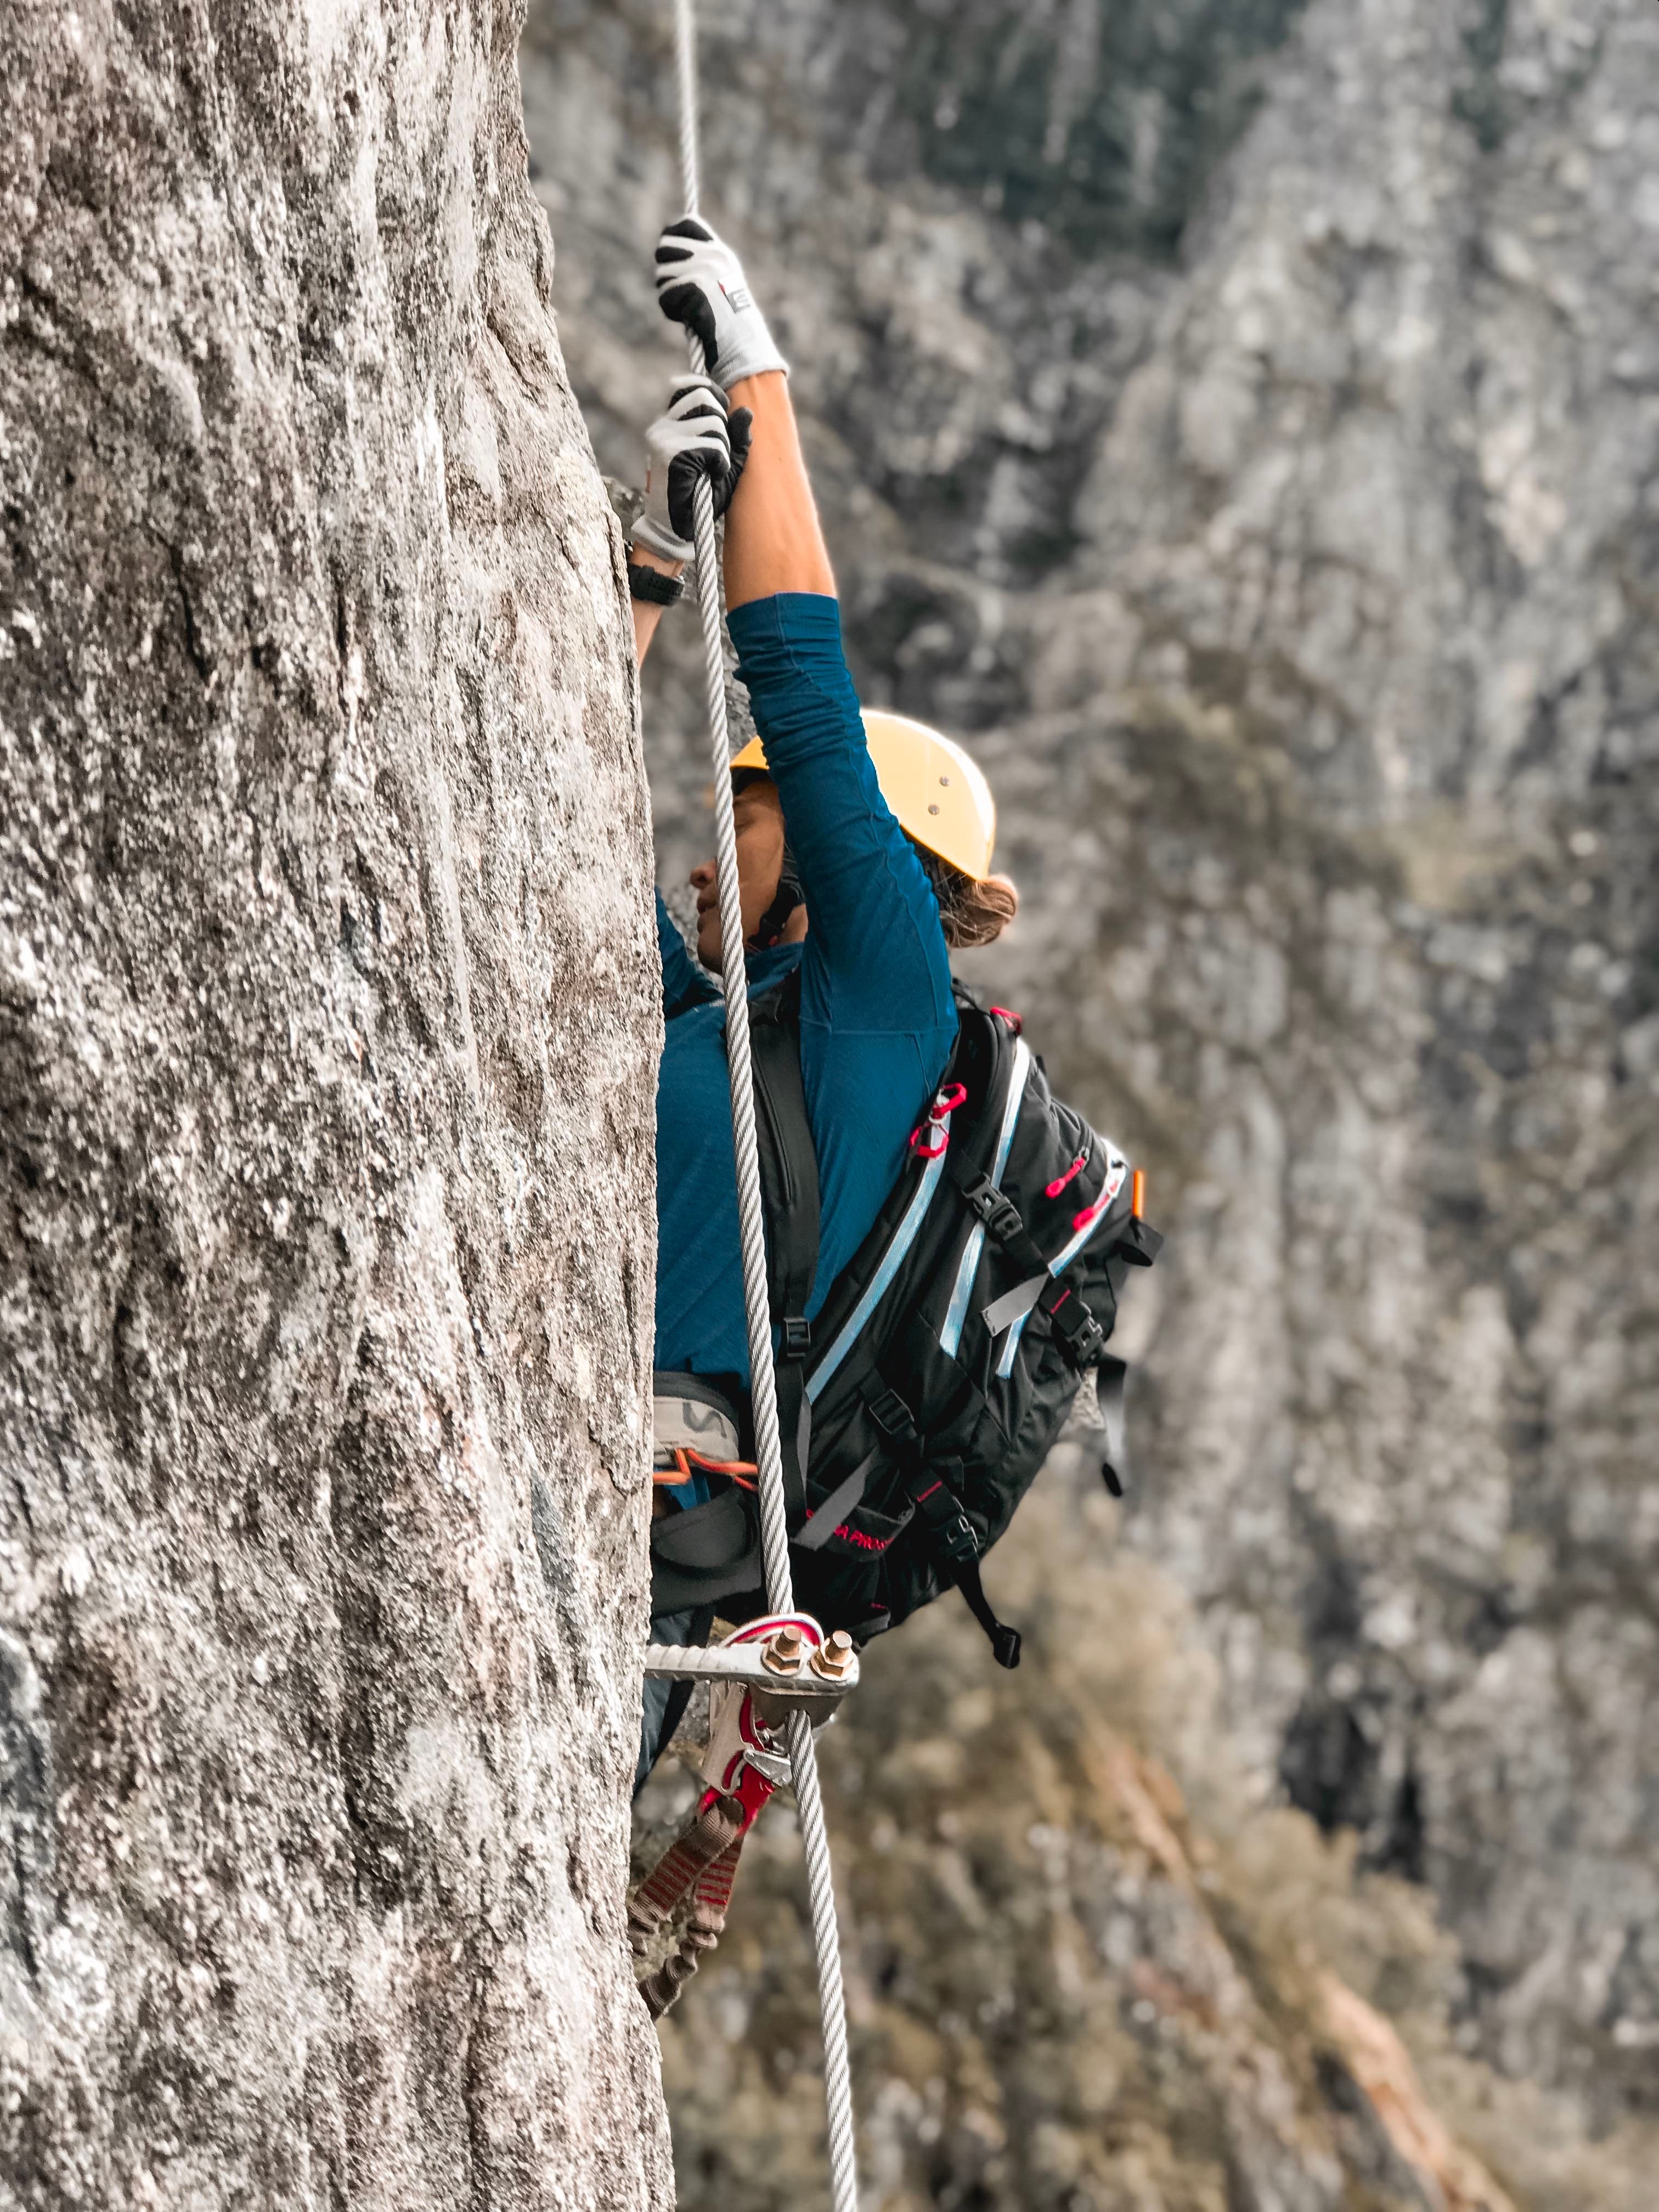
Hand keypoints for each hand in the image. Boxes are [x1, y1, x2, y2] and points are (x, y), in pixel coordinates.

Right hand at [630, 374, 752, 563]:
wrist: (678, 528)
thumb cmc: (701, 495)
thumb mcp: (726, 461)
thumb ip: (736, 437)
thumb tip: (745, 411)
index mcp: (669, 421)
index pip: (690, 384)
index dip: (714, 395)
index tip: (721, 420)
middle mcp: (662, 425)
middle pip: (705, 396)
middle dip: (722, 423)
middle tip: (718, 451)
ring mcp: (663, 437)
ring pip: (713, 422)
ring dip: (723, 448)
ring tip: (713, 468)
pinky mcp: (670, 454)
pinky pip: (712, 445)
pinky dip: (720, 462)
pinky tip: (710, 477)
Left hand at [654, 217, 787, 390]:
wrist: (743, 342)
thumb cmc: (730, 320)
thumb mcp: (721, 283)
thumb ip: (701, 263)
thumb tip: (667, 247)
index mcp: (718, 251)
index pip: (685, 223)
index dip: (671, 237)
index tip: (671, 257)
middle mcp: (711, 254)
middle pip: (664, 246)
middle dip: (665, 270)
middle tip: (677, 289)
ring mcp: (704, 269)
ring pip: (661, 273)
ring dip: (669, 295)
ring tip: (688, 309)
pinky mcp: (695, 287)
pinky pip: (665, 296)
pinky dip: (672, 311)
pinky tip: (688, 318)